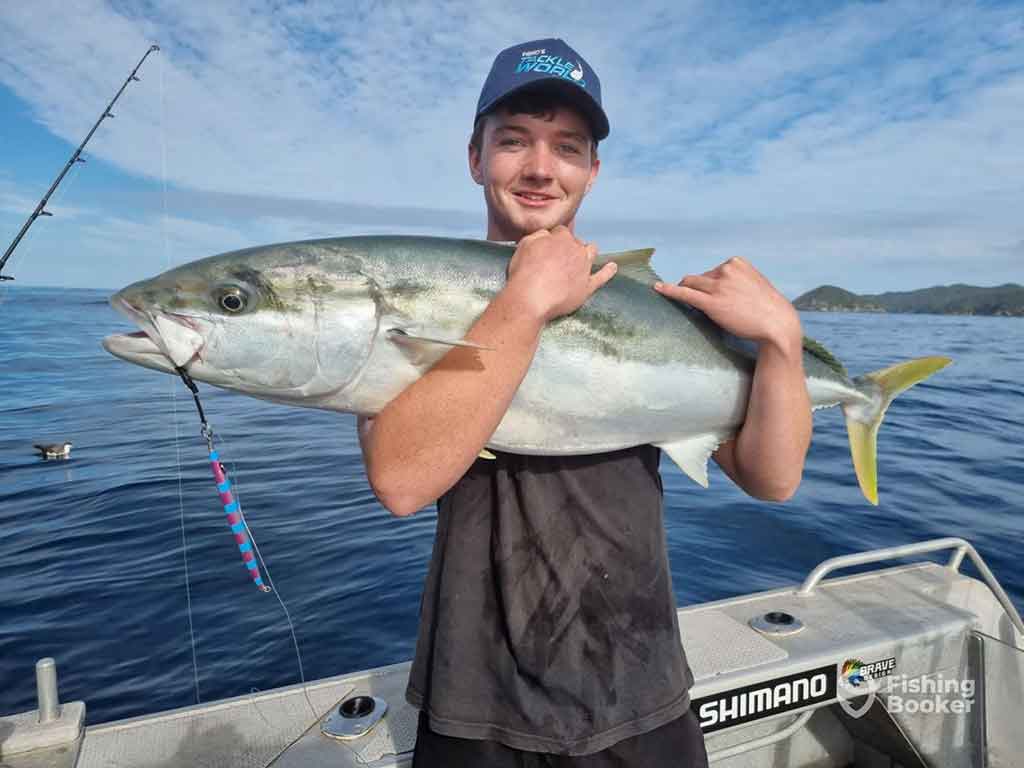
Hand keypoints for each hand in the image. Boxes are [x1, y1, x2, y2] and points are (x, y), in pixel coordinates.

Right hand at [504, 226, 617, 322]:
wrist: (532, 299)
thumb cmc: (524, 272)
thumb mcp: (524, 245)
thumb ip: (538, 236)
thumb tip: (546, 234)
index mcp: (561, 238)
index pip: (560, 231)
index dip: (554, 239)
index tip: (549, 246)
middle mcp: (576, 250)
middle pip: (576, 242)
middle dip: (569, 247)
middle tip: (558, 258)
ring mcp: (584, 268)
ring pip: (591, 252)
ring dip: (587, 252)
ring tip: (582, 257)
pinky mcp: (587, 286)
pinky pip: (602, 277)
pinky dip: (609, 271)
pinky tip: (612, 267)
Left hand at [654, 256, 800, 352]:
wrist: (777, 323)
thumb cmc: (766, 308)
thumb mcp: (753, 284)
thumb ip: (735, 280)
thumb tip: (717, 285)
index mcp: (736, 262)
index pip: (712, 271)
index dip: (712, 285)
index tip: (719, 297)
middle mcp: (725, 270)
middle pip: (700, 277)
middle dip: (699, 289)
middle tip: (707, 304)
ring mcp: (718, 286)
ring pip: (690, 284)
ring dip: (688, 292)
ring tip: (696, 306)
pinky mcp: (711, 302)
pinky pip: (684, 293)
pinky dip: (669, 290)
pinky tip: (657, 289)